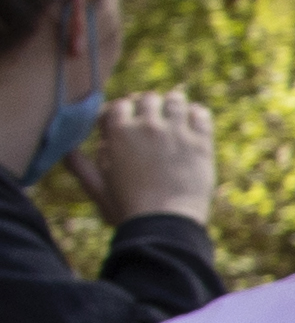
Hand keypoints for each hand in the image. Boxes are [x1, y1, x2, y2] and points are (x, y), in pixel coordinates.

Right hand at [73, 90, 213, 225]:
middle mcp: (147, 125)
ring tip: (174, 116)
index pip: (118, 104)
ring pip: (175, 100)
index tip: (126, 121)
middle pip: (148, 98)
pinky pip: (200, 114)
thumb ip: (79, 166)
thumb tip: (65, 150)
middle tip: (152, 118)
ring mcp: (176, 132)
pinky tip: (194, 124)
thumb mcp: (97, 186)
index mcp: (118, 131)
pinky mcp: (200, 143)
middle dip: (148, 106)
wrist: (165, 224)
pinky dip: (196, 114)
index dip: (122, 112)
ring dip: (173, 105)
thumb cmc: (127, 208)